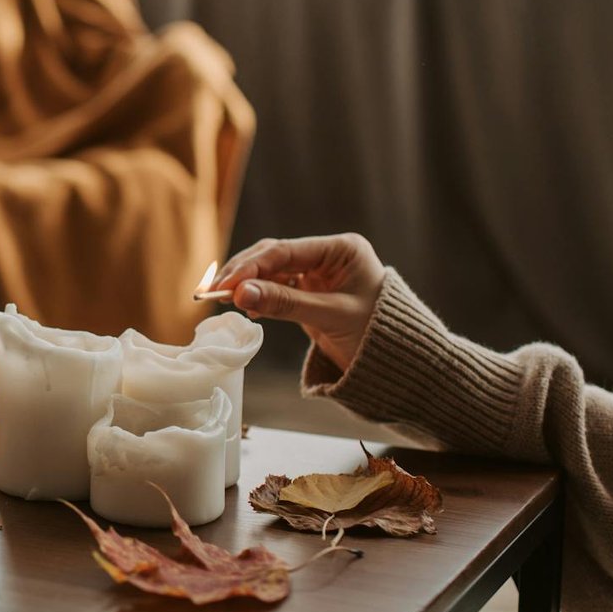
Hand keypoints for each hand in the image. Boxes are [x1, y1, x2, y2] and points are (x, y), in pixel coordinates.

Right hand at [212, 234, 385, 371]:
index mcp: (341, 249)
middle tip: (214, 291)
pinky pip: (276, 287)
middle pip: (273, 256)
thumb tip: (240, 293)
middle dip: (243, 273)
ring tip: (222, 299)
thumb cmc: (378, 335)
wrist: (398, 362)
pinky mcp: (309, 291)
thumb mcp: (330, 317)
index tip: (225, 284)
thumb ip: (285, 303)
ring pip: (271, 271)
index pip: (285, 251)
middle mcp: (327, 255)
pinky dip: (258, 295)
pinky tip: (243, 305)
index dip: (251, 266)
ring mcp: (317, 272)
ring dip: (247, 284)